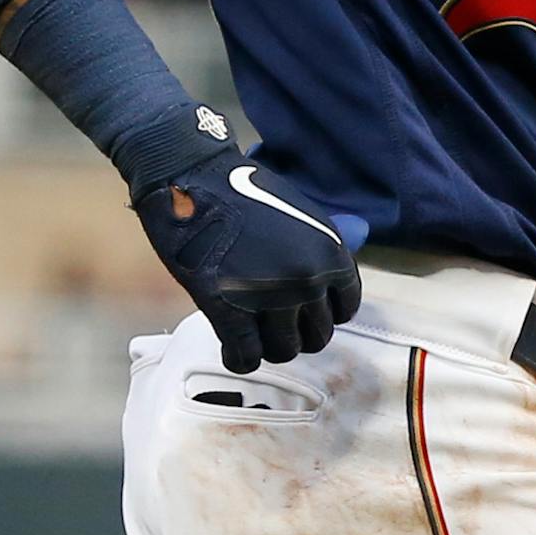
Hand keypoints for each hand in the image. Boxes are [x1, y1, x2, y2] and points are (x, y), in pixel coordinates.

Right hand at [133, 148, 362, 374]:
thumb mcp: (298, 213)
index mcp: (330, 252)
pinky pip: (246, 358)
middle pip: (317, 336)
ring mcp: (271, 298)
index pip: (346, 308)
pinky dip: (239, 358)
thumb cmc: (238, 189)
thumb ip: (317, 251)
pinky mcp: (231, 311)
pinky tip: (230, 347)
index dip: (322, 311)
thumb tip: (329, 286)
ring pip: (283, 351)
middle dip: (295, 331)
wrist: (190, 176)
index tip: (302, 309)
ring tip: (249, 328)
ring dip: (266, 345)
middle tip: (271, 320)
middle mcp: (309, 278)